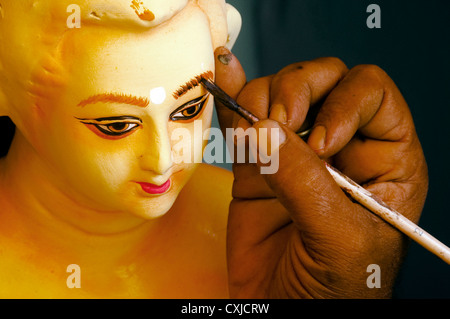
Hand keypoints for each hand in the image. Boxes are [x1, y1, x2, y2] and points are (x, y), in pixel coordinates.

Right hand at [213, 47, 427, 297]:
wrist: (287, 314)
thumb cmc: (336, 290)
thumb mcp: (338, 239)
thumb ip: (306, 184)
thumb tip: (267, 131)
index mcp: (383, 159)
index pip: (371, 95)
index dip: (344, 104)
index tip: (319, 145)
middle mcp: (340, 146)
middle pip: (324, 80)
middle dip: (297, 89)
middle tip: (280, 121)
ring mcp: (295, 153)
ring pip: (279, 93)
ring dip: (261, 97)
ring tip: (254, 132)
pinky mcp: (256, 166)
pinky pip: (243, 122)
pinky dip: (231, 101)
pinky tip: (224, 79)